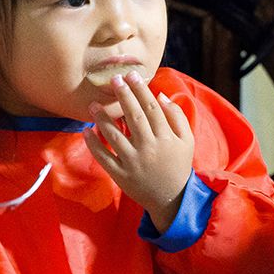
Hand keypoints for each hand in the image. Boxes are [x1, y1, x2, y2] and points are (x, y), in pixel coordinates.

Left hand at [85, 71, 194, 231]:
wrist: (171, 198)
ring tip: (93, 103)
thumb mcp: (187, 140)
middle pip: (134, 116)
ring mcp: (133, 162)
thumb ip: (177, 117)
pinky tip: (86, 131)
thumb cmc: (179, 164)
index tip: (132, 75)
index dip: (141, 90)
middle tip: (113, 79)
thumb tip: (161, 96)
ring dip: (102, 118)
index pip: (151, 108)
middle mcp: (149, 148)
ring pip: (114, 136)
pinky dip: (93, 144)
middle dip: (123, 96)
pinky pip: (104, 157)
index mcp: (166, 138)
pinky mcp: (121, 175)